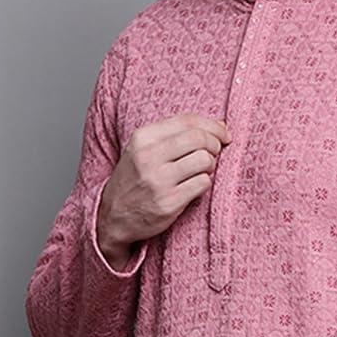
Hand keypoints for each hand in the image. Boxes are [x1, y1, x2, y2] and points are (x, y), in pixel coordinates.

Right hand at [97, 113, 230, 262]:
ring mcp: (159, 180)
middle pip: (199, 139)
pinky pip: (203, 183)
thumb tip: (219, 125)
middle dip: (215, 144)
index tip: (223, 133)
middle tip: (215, 153)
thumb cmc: (134, 179)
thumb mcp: (143, 148)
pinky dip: (205, 183)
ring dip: (211, 165)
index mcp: (143, 138)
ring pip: (204, 160)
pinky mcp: (169, 202)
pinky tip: (195, 185)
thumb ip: (175, 134)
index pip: (188, 121)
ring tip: (202, 170)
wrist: (113, 216)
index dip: (212, 125)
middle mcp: (149, 156)